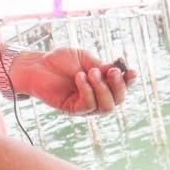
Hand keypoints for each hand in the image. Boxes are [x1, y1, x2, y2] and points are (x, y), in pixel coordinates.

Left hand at [13, 48, 137, 114]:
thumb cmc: (61, 60)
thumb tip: (119, 71)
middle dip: (118, 86)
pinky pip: (88, 105)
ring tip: (90, 73)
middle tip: (112, 71)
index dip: (129, 81)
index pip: (122, 87)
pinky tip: (79, 77)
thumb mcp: (85, 59)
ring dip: (102, 89)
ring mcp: (87, 106)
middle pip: (118, 100)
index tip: (131, 71)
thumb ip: (102, 67)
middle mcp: (98, 97)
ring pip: (107, 106)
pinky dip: (87, 90)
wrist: (38, 64)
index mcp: (104, 84)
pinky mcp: (74, 110)